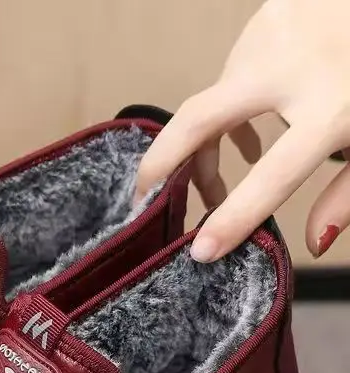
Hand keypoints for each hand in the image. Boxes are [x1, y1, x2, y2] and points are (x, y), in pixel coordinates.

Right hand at [135, 0, 349, 261]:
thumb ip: (346, 194)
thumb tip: (314, 242)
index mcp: (331, 109)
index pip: (272, 176)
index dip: (234, 217)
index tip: (201, 250)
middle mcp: (288, 71)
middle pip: (198, 121)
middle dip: (160, 165)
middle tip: (141, 202)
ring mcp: (267, 40)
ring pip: (211, 106)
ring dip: (204, 149)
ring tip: (213, 186)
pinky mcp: (261, 24)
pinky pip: (228, 84)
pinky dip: (228, 116)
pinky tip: (246, 142)